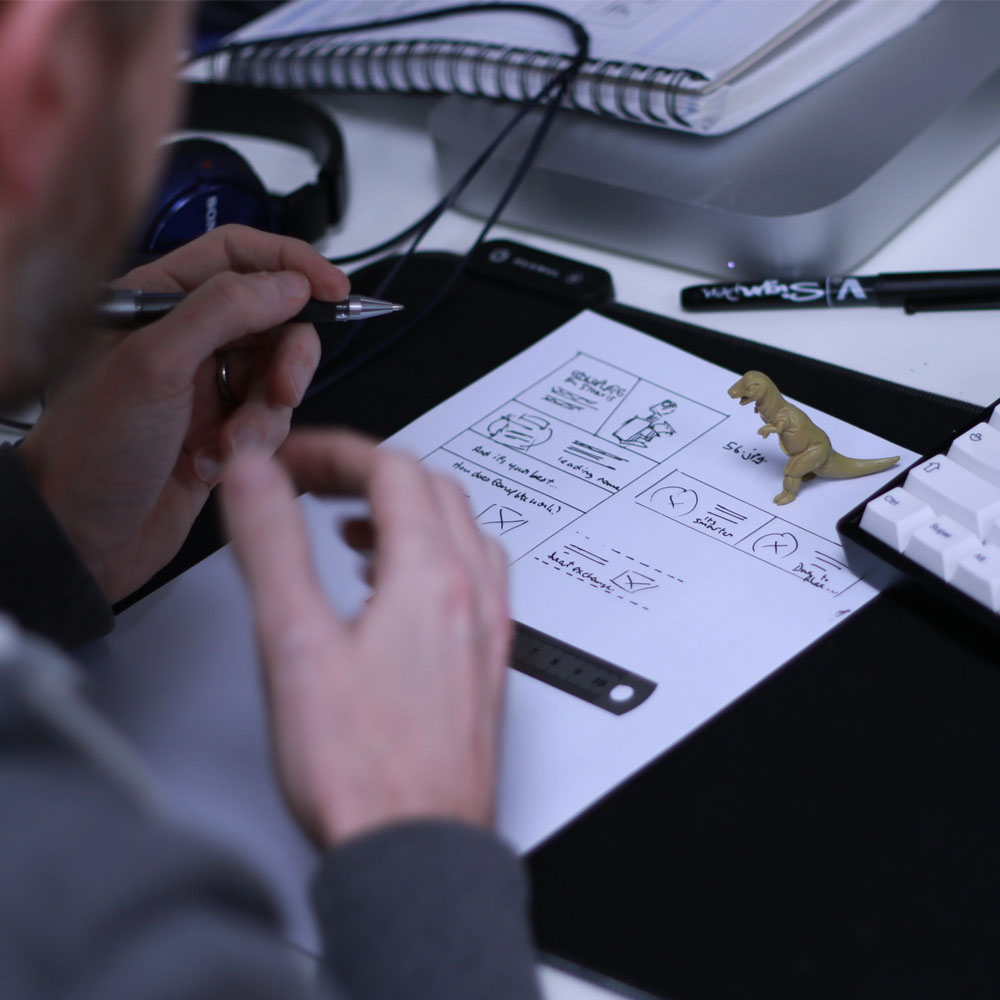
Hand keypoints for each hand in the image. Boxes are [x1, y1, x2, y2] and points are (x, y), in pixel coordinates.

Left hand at [19, 225, 348, 602]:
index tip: (333, 289)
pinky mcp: (220, 431)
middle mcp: (184, 339)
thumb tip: (287, 282)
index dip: (291, 265)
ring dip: (266, 413)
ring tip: (232, 443)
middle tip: (285, 387)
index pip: (238, 256)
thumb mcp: (155, 365)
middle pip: (272, 319)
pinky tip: (215, 463)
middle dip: (288, 357)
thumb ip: (224, 311)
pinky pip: (270, 422)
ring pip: (277, 376)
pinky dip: (254, 444)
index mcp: (155, 302)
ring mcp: (204, 387)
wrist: (80, 538)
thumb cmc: (88, 452)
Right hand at [220, 430, 512, 845]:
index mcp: (433, 578)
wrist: (417, 855)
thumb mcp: (295, 645)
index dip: (335, 452)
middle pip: (433, 490)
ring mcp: (488, 631)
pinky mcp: (485, 663)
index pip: (392, 470)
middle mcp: (475, 597)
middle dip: (370, 471)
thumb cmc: (364, 772)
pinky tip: (392, 587)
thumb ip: (274, 546)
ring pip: (460, 531)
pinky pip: (471, 577)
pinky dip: (430, 555)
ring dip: (407, 510)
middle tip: (316, 483)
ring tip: (352, 525)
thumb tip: (257, 475)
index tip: (290, 462)